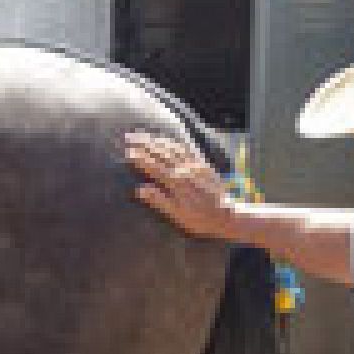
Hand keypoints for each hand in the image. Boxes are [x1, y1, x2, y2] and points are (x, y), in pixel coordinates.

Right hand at [123, 131, 237, 240]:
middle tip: (129, 136)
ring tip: (144, 135)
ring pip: (172, 148)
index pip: (153, 166)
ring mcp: (194, 165)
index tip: (126, 151)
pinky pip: (187, 149)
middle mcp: (184, 169)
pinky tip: (168, 140)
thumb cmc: (199, 219)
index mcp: (175, 182)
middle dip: (144, 143)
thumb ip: (157, 200)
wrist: (226, 215)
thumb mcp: (176, 214)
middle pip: (161, 153)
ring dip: (157, 140)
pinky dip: (175, 143)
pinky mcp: (203, 164)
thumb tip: (139, 189)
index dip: (139, 158)